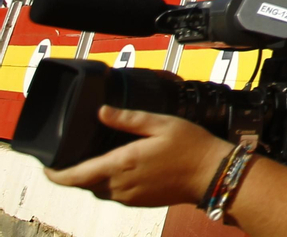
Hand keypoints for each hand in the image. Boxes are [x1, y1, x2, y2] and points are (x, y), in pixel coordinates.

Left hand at [45, 108, 230, 207]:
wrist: (212, 174)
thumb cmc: (190, 146)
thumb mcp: (161, 123)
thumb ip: (128, 119)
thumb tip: (101, 111)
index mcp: (120, 164)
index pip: (73, 177)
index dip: (54, 173)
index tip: (46, 164)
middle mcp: (119, 186)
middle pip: (83, 183)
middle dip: (74, 172)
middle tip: (74, 153)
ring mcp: (128, 197)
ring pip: (98, 189)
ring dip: (93, 177)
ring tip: (98, 157)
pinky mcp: (138, 202)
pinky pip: (114, 194)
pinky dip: (109, 182)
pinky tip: (121, 167)